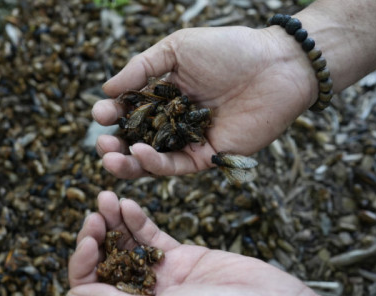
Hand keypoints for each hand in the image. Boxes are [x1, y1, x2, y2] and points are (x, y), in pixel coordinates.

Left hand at [66, 191, 353, 295]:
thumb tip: (72, 295)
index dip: (84, 268)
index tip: (89, 242)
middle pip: (106, 269)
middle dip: (95, 241)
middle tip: (94, 215)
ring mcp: (165, 280)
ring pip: (127, 249)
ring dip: (112, 225)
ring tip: (106, 198)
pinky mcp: (184, 260)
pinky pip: (152, 238)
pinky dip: (137, 221)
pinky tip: (126, 203)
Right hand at [92, 26, 316, 178]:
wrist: (276, 65)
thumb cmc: (229, 50)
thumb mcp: (178, 49)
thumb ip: (142, 69)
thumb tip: (107, 89)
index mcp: (165, 95)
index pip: (130, 111)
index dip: (112, 115)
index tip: (99, 113)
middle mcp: (174, 121)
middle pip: (136, 141)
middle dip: (113, 145)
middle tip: (100, 144)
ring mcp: (191, 141)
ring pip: (152, 161)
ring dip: (128, 162)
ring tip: (109, 156)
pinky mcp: (209, 157)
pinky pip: (177, 166)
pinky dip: (156, 163)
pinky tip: (140, 153)